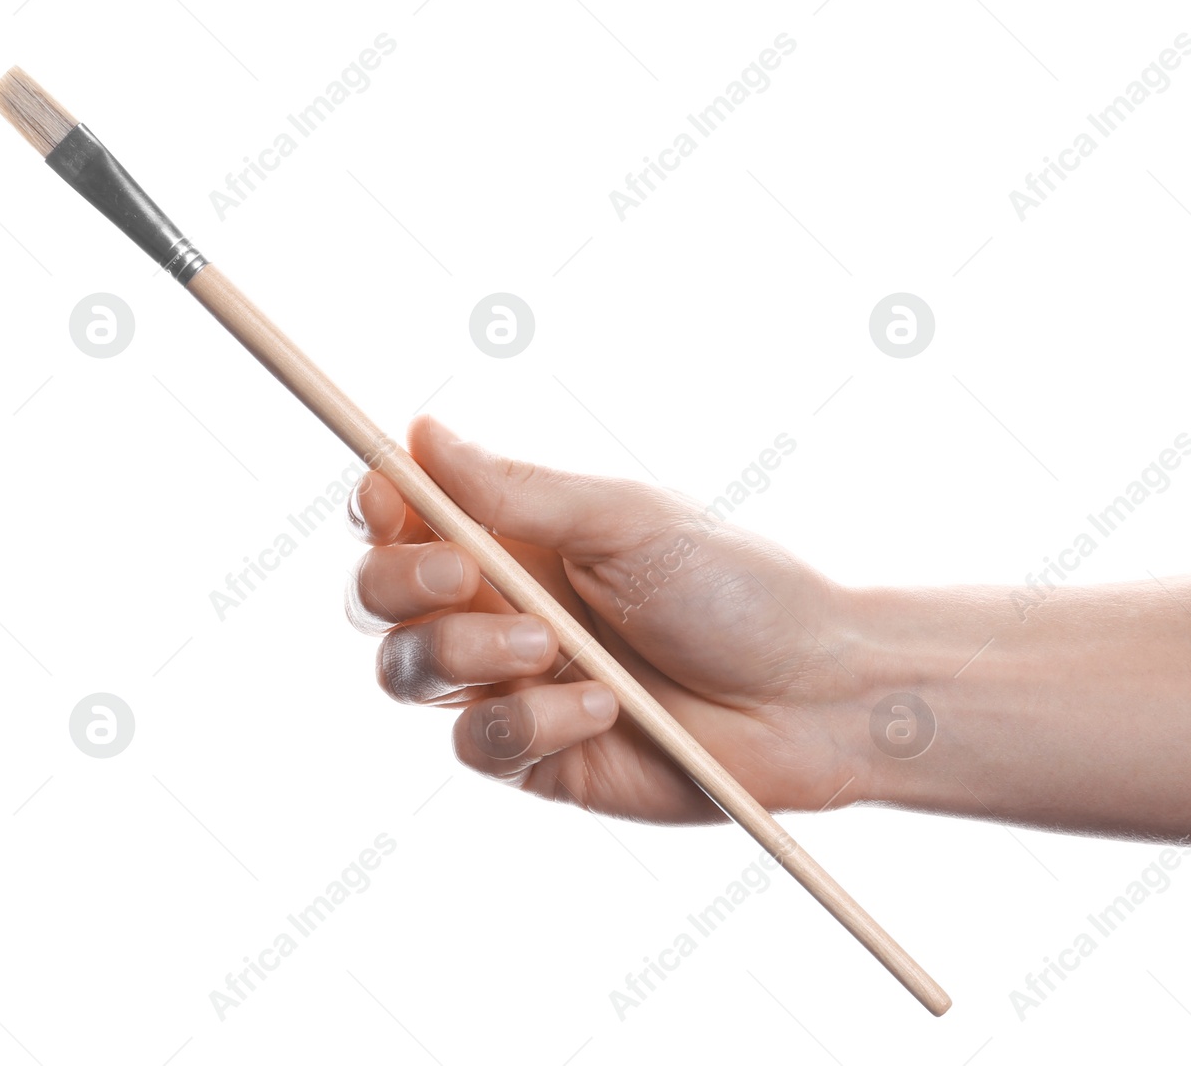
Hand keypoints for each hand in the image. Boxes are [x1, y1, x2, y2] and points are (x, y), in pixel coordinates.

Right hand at [345, 416, 869, 822]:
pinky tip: (601, 707)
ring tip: (550, 645)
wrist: (811, 696)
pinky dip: (527, 722)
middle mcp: (500, 606)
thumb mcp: (627, 521)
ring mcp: (512, 685)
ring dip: (464, 653)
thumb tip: (418, 431)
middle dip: (401, 582)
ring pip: (408, 672)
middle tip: (466, 575)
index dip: (378, 505)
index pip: (404, 516)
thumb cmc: (737, 590)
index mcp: (518, 535)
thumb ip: (518, 489)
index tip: (391, 499)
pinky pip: (476, 745)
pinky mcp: (538, 758)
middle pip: (378, 597)